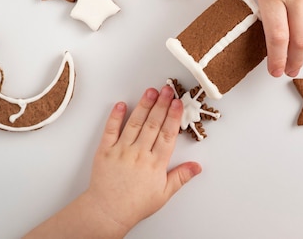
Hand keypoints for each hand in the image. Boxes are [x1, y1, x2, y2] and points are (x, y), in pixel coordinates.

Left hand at [83, 86, 200, 233]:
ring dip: (144, 106)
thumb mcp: (163, 194)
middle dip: (162, 105)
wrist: (107, 211)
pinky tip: (122, 104)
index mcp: (155, 164)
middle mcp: (139, 154)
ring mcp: (121, 151)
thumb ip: (181, 177)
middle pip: (153, 125)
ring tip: (151, 91)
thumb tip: (197, 167)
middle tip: (167, 90)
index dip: (173, 117)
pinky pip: (110, 130)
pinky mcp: (105, 151)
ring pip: (135, 123)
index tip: (178, 103)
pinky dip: (116, 116)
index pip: (168, 135)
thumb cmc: (135, 204)